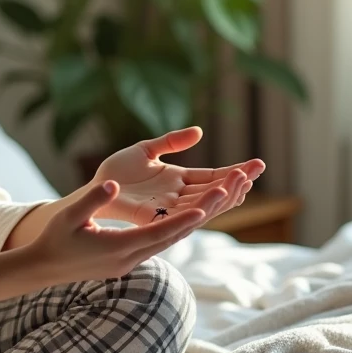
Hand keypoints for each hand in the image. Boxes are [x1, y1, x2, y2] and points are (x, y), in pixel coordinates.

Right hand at [25, 181, 206, 283]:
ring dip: (190, 224)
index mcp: (117, 248)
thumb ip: (92, 200)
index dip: (183, 221)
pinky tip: (187, 218)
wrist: (43, 268)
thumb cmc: (54, 239)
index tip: (206, 208)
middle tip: (225, 196)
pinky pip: (158, 245)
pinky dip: (175, 230)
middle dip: (198, 218)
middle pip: (171, 238)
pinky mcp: (127, 263)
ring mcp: (129, 264)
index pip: (158, 234)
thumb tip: (111, 185)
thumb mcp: (69, 216)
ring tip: (215, 203)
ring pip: (168, 243)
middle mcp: (129, 259)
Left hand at [90, 127, 264, 226]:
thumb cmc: (117, 171)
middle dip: (237, 181)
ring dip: (223, 193)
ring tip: (241, 181)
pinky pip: (181, 216)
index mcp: (179, 180)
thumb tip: (200, 132)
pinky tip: (216, 198)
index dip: (234, 172)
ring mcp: (168, 210)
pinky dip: (200, 208)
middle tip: (258, 169)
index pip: (213, 177)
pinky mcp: (154, 220)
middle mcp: (178, 197)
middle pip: (215, 191)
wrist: (93, 190)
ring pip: (203, 204)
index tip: (257, 164)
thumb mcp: (146, 150)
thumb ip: (171, 141)